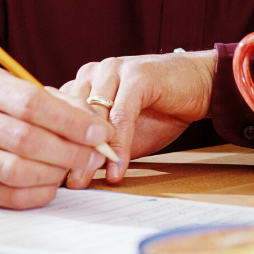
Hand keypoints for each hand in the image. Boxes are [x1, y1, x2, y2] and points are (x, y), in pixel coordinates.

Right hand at [0, 66, 111, 208]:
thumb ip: (63, 105)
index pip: (32, 103)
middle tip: (95, 156)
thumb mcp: (24, 94)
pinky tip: (52, 183)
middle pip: (26, 138)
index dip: (71, 121)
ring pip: (18, 170)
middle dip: (70, 150)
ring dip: (56, 173)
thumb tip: (100, 130)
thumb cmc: (0, 112)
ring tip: (72, 168)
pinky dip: (40, 193)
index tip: (101, 132)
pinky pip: (10, 196)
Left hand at [59, 50, 216, 187]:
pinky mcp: (137, 76)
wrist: (202, 85)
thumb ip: (100, 146)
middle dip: (67, 151)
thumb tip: (73, 174)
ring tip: (85, 180)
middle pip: (71, 115)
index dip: (54, 143)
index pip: (57, 112)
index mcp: (84, 82)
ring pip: (93, 115)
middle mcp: (93, 72)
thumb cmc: (161, 110)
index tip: (51, 176)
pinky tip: (117, 168)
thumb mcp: (124, 133)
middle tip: (65, 183)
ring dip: (89, 151)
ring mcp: (114, 70)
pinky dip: (119, 145)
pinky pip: (122, 116)